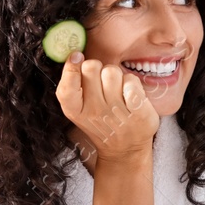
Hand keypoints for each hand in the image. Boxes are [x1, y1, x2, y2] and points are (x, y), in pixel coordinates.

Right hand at [56, 49, 159, 164]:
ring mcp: (116, 112)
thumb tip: (75, 55)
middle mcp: (94, 112)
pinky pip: (132, 82)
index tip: (77, 57)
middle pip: (91, 67)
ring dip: (116, 75)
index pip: (66, 88)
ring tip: (117, 89)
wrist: (125, 149)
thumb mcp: (80, 109)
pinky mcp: (138, 113)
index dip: (70, 68)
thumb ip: (75, 85)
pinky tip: (131, 95)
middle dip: (97, 68)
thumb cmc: (101, 121)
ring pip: (112, 71)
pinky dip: (132, 83)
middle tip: (103, 82)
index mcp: (75, 111)